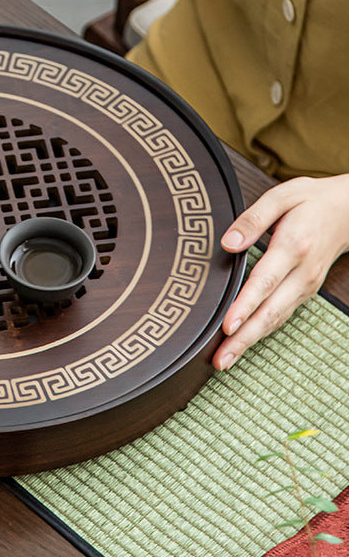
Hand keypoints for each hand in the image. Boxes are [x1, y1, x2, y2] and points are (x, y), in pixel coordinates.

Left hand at [214, 174, 348, 369]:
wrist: (348, 211)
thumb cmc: (310, 201)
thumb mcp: (281, 197)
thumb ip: (252, 219)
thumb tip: (228, 243)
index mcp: (294, 247)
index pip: (265, 281)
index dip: (246, 305)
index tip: (227, 325)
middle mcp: (301, 273)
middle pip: (270, 311)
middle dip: (244, 338)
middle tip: (220, 359)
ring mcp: (305, 285)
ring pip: (276, 319)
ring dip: (250, 340)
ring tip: (225, 359)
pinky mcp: (303, 291)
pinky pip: (280, 315)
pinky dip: (261, 331)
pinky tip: (242, 342)